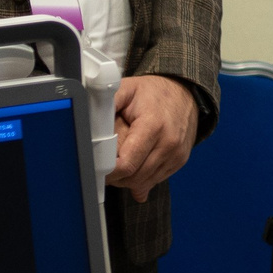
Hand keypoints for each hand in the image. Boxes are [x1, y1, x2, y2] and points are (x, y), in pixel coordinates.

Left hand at [110, 74, 199, 202]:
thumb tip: (88, 119)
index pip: (126, 164)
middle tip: (106, 163)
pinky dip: (141, 178)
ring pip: (143, 183)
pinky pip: (154, 181)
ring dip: (127, 179)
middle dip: (115, 176)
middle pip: (133, 178)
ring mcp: (176, 154)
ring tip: (120, 161)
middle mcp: (169, 143)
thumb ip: (107, 103)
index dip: (108, 170)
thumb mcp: (127, 89)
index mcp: (153, 126)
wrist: (184, 93)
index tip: (98, 165)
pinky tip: (135, 164)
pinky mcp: (179, 161)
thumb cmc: (153, 93)